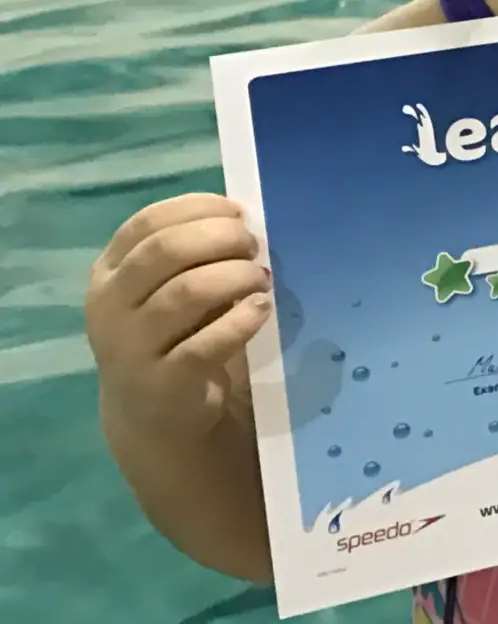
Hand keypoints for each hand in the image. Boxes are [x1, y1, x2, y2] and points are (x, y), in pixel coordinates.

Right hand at [86, 194, 270, 438]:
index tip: (238, 213)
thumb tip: (239, 219)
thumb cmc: (168, 334)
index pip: (146, 223)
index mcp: (108, 272)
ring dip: (235, 275)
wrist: (149, 415)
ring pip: (187, 292)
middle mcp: (109, 306)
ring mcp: (130, 347)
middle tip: (254, 246)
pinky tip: (260, 308)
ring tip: (261, 278)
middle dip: (220, 237)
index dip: (197, 208)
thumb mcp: (164, 289)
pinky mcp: (161, 383)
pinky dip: (240, 320)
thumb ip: (190, 254)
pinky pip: (206, 343)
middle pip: (165, 250)